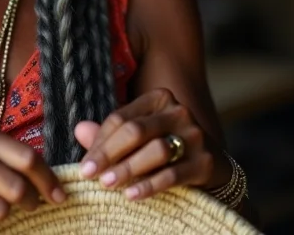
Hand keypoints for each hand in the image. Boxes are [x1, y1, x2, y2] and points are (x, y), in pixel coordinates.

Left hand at [75, 88, 214, 201]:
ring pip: (155, 150)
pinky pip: (173, 174)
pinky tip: (132, 195)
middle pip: (135, 131)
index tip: (85, 164)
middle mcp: (178, 111)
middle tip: (90, 174)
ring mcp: (195, 135)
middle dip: (109, 154)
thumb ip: (111, 134)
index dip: (100, 142)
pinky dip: (150, 185)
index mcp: (158, 98)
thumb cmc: (166, 148)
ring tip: (108, 184)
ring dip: (128, 168)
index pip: (121, 118)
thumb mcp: (139, 137)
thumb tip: (79, 130)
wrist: (213, 167)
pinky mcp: (205, 162)